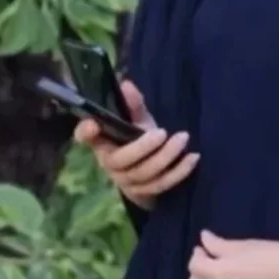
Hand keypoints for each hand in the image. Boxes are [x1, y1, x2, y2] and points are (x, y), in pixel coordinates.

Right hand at [74, 79, 199, 211]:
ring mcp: (127, 182)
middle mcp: (110, 164)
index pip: (85, 137)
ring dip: (166, 157)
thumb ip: (133, 105)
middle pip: (121, 160)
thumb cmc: (138, 140)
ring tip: (183, 139)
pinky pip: (162, 184)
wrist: (148, 172)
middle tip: (162, 132)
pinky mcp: (145, 193)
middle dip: (143, 147)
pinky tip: (193, 157)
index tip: (93, 125)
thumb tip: (126, 84)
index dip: (85, 132)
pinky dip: (179, 171)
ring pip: (145, 174)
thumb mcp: (136, 121)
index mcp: (102, 143)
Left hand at [187, 230, 278, 278]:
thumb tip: (203, 239)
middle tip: (210, 260)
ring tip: (216, 278)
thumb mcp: (244, 245)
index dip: (198, 255)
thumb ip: (218, 244)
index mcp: (220, 275)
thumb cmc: (275, 255)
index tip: (205, 248)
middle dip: (199, 271)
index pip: (195, 267)